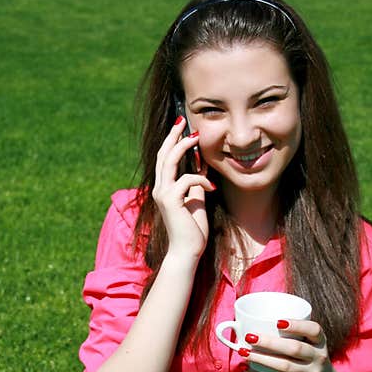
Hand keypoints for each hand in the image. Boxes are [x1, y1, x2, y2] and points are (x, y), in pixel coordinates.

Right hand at [151, 116, 214, 260]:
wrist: (187, 251)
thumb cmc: (192, 230)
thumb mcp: (196, 200)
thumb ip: (196, 183)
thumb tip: (201, 165)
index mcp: (164, 189)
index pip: (164, 160)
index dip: (171, 142)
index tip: (182, 128)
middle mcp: (159, 189)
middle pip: (163, 155)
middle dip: (173, 136)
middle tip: (182, 120)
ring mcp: (163, 194)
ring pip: (169, 161)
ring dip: (183, 147)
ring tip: (196, 137)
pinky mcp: (170, 200)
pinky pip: (186, 179)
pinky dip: (201, 178)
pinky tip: (213, 187)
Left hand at [240, 319, 344, 371]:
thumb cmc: (308, 358)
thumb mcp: (309, 345)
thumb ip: (293, 334)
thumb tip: (255, 321)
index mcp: (320, 341)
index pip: (314, 330)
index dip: (297, 325)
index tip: (277, 322)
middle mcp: (319, 356)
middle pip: (294, 348)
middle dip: (270, 342)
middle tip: (250, 336)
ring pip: (284, 365)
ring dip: (261, 358)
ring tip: (244, 352)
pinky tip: (248, 367)